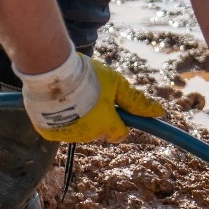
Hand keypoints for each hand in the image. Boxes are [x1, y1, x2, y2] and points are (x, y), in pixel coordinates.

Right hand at [19, 51, 163, 142]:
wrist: (52, 73)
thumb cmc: (87, 77)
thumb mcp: (116, 83)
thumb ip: (136, 100)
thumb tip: (159, 111)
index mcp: (107, 125)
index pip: (121, 133)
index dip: (121, 121)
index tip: (115, 108)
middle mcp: (88, 135)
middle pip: (100, 131)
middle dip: (100, 118)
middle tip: (92, 95)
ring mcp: (68, 136)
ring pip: (81, 131)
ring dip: (80, 118)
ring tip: (74, 95)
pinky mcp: (49, 133)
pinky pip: (60, 129)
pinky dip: (62, 119)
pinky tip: (60, 102)